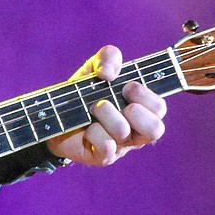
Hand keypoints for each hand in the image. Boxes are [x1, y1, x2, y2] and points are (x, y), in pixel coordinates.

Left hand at [50, 44, 166, 166]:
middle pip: (155, 129)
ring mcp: (120, 147)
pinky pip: (106, 147)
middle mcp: (136, 131)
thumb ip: (109, 57)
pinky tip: (86, 128)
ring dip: (107, 115)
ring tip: (94, 109)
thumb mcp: (96, 67)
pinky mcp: (103, 157)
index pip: (159, 108)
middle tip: (115, 102)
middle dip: (135, 111)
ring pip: (124, 133)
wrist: (55, 115)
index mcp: (142, 109)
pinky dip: (94, 133)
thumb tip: (110, 73)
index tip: (126, 86)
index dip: (145, 96)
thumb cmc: (84, 93)